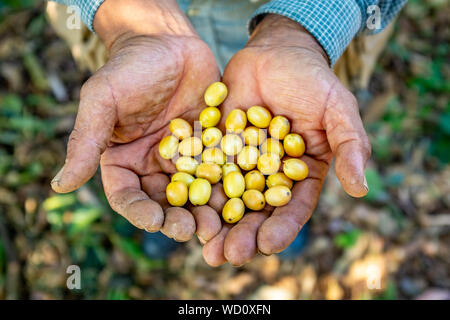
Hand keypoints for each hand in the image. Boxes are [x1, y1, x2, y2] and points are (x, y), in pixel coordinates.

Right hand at [51, 0, 222, 241]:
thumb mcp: (102, 100)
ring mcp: (186, 158)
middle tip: (191, 230)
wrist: (169, 42)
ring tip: (217, 224)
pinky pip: (221, 169)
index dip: (139, 213)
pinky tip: (241, 197)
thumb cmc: (129, 67)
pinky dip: (230, 185)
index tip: (154, 222)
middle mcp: (154, 165)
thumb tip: (60, 184)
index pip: (128, 196)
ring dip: (205, 211)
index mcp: (124, 161)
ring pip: (195, 192)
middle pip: (164, 202)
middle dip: (177, 219)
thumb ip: (85, 141)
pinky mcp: (212, 146)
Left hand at [202, 15, 370, 265]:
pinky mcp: (217, 147)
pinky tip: (181, 203)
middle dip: (242, 235)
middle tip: (225, 256)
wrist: (277, 53)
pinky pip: (204, 168)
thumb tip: (360, 188)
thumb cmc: (314, 81)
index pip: (292, 207)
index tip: (268, 246)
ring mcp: (241, 162)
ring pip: (227, 197)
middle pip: (255, 211)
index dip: (281, 228)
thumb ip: (350, 146)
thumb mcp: (338, 110)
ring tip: (202, 244)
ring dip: (214, 222)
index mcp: (300, 174)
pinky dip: (193, 186)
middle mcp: (269, 175)